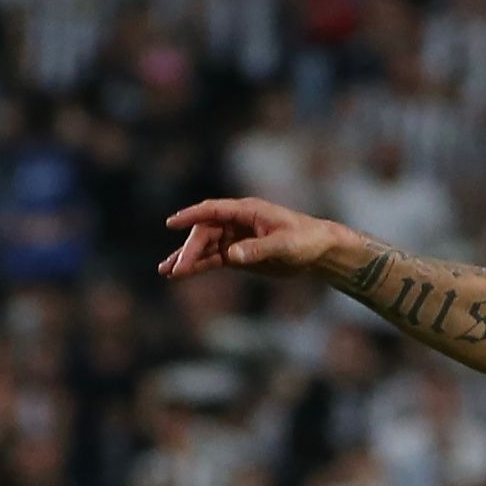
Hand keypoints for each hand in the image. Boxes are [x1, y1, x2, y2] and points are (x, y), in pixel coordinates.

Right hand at [159, 197, 349, 281]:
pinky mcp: (238, 254)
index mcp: (247, 211)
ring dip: (187, 258)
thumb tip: (230, 256)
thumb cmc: (305, 240)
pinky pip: (213, 259)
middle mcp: (237, 222)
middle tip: (178, 268)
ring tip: (167, 272)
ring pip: (205, 247)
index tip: (172, 223)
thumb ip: (258, 250)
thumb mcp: (284, 245)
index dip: (191, 215)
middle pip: (205, 232)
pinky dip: (198, 266)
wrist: (319, 251)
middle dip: (190, 249)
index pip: (213, 210)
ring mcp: (236, 238)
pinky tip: (181, 275)